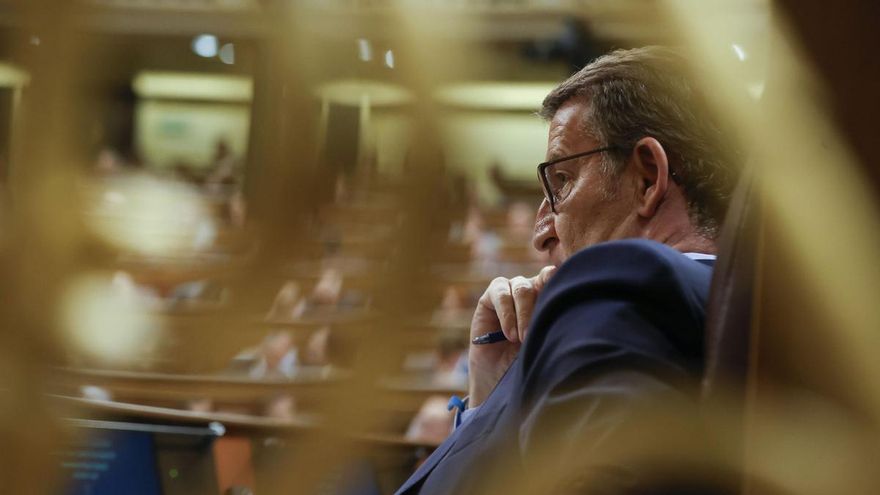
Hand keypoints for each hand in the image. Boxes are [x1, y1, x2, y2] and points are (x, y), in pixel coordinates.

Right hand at [468, 265, 556, 406]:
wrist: (498, 375)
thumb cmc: (527, 359)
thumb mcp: (543, 342)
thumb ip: (550, 324)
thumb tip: (564, 314)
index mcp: (550, 296)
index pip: (558, 280)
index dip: (560, 278)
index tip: (564, 283)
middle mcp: (532, 289)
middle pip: (540, 284)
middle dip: (538, 309)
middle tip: (532, 336)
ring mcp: (511, 290)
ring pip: (522, 288)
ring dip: (522, 314)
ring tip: (520, 339)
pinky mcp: (491, 296)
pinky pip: (501, 294)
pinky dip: (506, 314)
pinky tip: (509, 334)